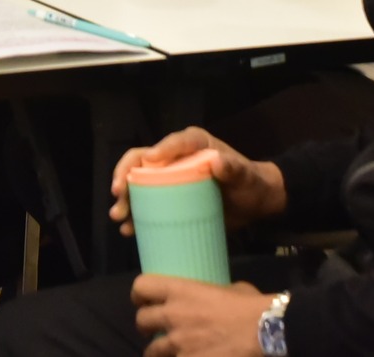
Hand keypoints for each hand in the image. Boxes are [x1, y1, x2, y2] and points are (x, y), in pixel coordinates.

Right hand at [110, 128, 285, 236]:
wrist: (255, 204)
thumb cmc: (249, 182)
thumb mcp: (244, 175)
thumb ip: (234, 168)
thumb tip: (218, 163)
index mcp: (191, 144)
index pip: (169, 143)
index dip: (153, 153)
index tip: (143, 166)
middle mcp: (174, 158)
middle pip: (141, 162)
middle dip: (124, 177)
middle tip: (118, 195)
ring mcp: (169, 180)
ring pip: (138, 184)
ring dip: (125, 200)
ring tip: (118, 217)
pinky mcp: (170, 200)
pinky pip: (147, 205)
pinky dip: (136, 217)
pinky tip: (129, 230)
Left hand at [131, 276, 269, 356]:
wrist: (266, 332)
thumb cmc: (251, 307)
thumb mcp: (230, 289)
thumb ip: (214, 292)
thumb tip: (216, 296)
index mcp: (181, 291)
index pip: (142, 286)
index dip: (140, 294)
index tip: (144, 300)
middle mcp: (173, 316)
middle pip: (141, 321)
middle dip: (146, 326)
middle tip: (154, 330)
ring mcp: (178, 343)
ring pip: (152, 351)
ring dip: (157, 352)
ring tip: (165, 354)